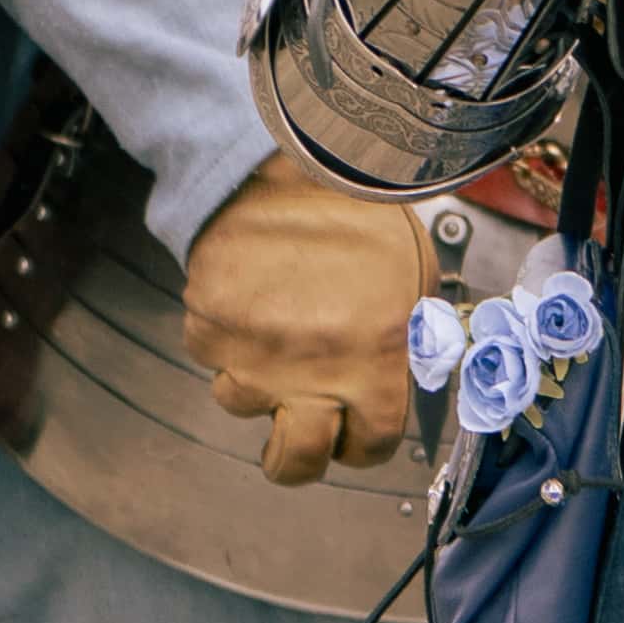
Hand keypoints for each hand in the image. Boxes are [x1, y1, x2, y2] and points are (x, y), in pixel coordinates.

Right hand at [178, 150, 425, 482]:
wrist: (292, 159)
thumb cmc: (361, 214)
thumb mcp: (414, 283)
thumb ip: (402, 347)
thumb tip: (397, 386)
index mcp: (378, 361)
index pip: (371, 447)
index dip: (361, 443)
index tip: (354, 432)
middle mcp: (315, 370)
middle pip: (294, 463)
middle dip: (294, 459)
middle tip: (297, 437)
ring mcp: (255, 353)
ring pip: (241, 401)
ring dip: (256, 376)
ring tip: (276, 324)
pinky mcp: (209, 328)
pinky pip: (211, 354)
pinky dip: (224, 334)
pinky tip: (249, 294)